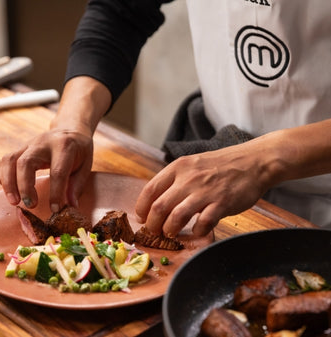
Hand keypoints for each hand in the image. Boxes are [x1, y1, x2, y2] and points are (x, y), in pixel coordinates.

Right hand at [0, 128, 92, 211]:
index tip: (55, 209)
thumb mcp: (86, 166)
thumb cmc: (80, 150)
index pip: (58, 171)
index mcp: (65, 146)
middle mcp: (44, 143)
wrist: (71, 130)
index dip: (56, 192)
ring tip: (15, 202)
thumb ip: (77, 185)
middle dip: (25, 186)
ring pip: (10, 160)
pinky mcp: (21, 148)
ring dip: (9, 183)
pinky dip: (4, 176)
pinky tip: (10, 191)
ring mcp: (30, 143)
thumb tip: (71, 206)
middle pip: (26, 162)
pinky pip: (6, 160)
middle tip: (31, 205)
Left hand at [135, 141, 272, 236]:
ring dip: (170, 229)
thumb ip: (176, 179)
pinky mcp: (222, 203)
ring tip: (171, 233)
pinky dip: (197, 231)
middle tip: (154, 231)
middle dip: (152, 224)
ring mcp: (205, 191)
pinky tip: (197, 231)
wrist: (253, 161)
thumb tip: (158, 199)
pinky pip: (204, 223)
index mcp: (179, 167)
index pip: (150, 190)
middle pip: (159, 207)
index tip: (142, 218)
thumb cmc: (221, 165)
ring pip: (176, 216)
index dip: (141, 207)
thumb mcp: (193, 164)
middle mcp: (189, 178)